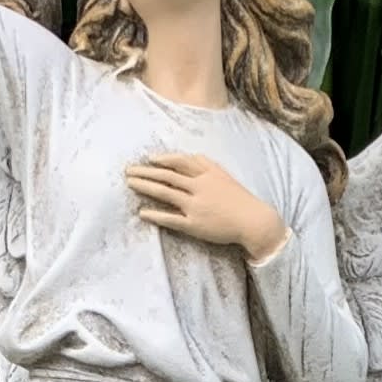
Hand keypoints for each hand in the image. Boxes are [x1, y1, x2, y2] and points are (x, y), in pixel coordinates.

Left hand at [125, 152, 288, 263]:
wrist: (253, 220)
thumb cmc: (238, 198)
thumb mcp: (223, 175)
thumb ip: (204, 164)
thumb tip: (186, 156)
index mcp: (206, 174)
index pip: (179, 162)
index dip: (162, 160)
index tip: (148, 159)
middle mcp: (199, 187)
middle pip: (167, 176)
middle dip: (146, 172)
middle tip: (128, 170)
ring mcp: (195, 206)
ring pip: (166, 193)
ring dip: (146, 187)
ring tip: (130, 184)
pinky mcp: (194, 225)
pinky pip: (171, 219)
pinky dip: (155, 215)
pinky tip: (142, 212)